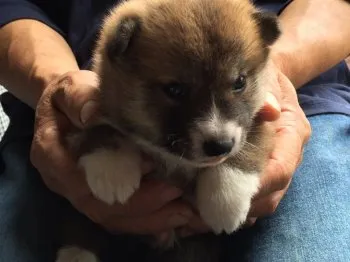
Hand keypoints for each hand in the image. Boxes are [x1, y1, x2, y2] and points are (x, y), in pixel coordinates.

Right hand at [30, 70, 192, 235]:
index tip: (149, 166)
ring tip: (184, 212)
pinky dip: (147, 220)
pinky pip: (120, 219)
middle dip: (141, 204)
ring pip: (112, 218)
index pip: (77, 177)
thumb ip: (80, 98)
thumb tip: (92, 114)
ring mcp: (79, 193)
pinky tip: (174, 217)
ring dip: (149, 219)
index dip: (112, 177)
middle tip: (177, 193)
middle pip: (99, 206)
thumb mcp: (71, 87)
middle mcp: (63, 181)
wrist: (68, 107)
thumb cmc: (72, 95)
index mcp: (51, 153)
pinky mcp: (96, 197)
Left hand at [178, 62, 310, 234]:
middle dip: (241, 206)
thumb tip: (269, 110)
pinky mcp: (260, 170)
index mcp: (293, 133)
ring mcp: (274, 165)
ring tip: (202, 213)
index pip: (280, 169)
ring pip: (261, 201)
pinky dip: (230, 205)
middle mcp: (287, 155)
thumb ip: (266, 94)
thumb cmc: (263, 78)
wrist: (263, 78)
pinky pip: (250, 197)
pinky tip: (204, 206)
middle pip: (271, 194)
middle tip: (208, 211)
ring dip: (233, 210)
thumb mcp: (266, 78)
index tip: (226, 193)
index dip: (256, 185)